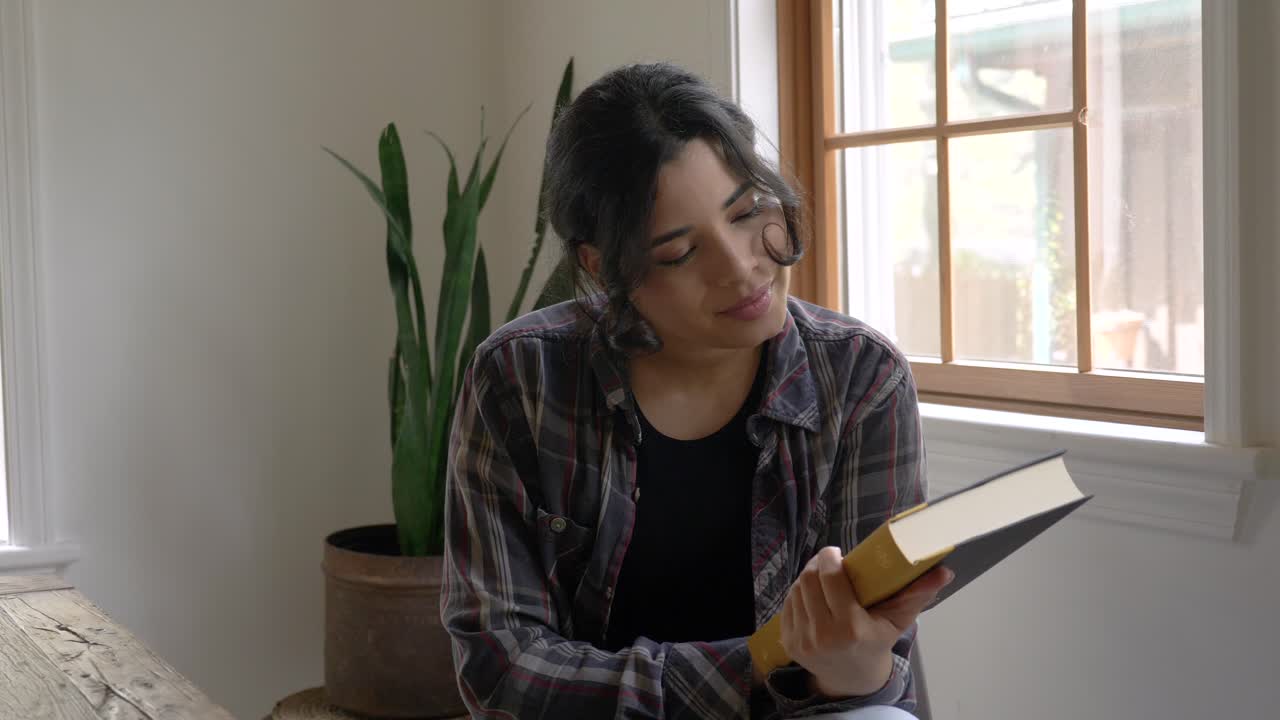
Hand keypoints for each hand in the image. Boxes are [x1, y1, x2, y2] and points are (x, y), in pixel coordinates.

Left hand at [778, 546, 952, 698]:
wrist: (852, 678)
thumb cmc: (877, 642)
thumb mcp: (899, 620)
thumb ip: (918, 594)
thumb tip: (945, 571)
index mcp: (850, 628)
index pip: (830, 578)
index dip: (830, 558)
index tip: (838, 552)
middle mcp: (823, 635)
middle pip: (808, 580)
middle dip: (818, 563)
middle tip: (829, 560)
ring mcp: (803, 640)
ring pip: (796, 590)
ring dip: (807, 577)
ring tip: (822, 578)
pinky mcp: (789, 642)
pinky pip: (788, 604)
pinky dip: (798, 594)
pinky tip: (812, 595)